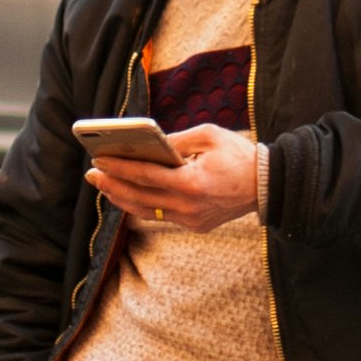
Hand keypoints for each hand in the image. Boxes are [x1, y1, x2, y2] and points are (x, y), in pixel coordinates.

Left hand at [87, 121, 260, 233]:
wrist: (268, 185)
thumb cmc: (239, 155)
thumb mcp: (209, 136)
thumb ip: (176, 140)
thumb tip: (148, 144)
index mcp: (191, 182)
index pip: (144, 175)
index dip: (118, 168)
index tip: (98, 159)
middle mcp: (188, 206)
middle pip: (139, 197)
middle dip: (112, 185)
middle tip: (91, 175)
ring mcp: (191, 219)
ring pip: (146, 211)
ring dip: (123, 198)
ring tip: (105, 186)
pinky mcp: (195, 225)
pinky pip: (161, 216)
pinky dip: (143, 204)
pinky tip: (131, 194)